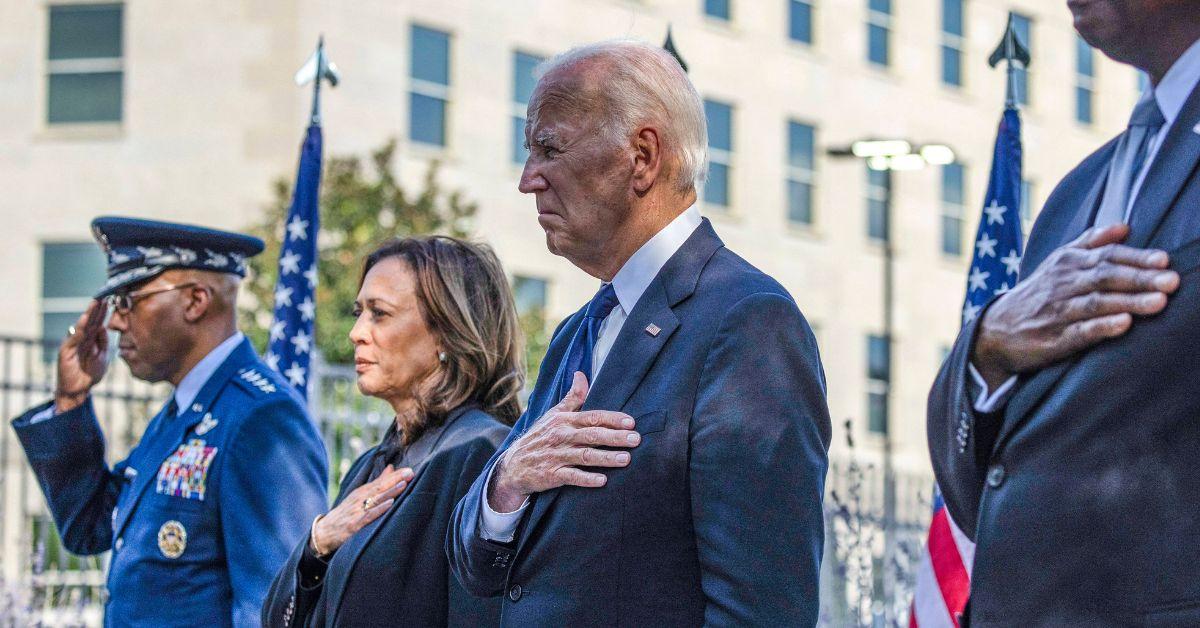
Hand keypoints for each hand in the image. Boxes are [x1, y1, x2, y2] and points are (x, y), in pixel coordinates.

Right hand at [55, 301, 109, 412]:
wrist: (78, 390)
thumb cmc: (89, 374)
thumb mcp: (102, 356)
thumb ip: (103, 342)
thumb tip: (104, 327)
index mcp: (90, 339)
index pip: (99, 322)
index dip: (105, 312)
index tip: (113, 299)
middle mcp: (82, 338)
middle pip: (91, 320)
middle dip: (98, 307)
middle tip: (106, 294)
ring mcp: (73, 343)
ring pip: (84, 325)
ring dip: (90, 313)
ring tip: (96, 301)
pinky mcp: (66, 350)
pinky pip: (75, 337)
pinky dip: (80, 328)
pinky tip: (86, 319)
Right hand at [311, 465, 413, 555]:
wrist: (323, 532)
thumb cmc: (345, 513)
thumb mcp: (359, 496)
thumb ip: (377, 483)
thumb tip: (391, 468)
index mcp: (362, 492)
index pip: (381, 481)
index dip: (395, 476)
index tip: (409, 470)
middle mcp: (359, 499)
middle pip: (380, 487)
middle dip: (395, 480)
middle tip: (410, 473)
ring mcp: (357, 511)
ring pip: (376, 499)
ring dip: (390, 492)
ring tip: (403, 484)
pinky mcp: (354, 524)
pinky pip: (369, 515)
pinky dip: (379, 509)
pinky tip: (390, 504)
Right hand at [487, 372, 639, 512]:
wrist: (513, 465)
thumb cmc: (539, 437)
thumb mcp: (553, 415)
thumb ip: (572, 397)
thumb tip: (581, 374)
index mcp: (564, 421)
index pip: (592, 417)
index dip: (612, 419)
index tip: (631, 422)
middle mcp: (561, 436)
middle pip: (592, 435)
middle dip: (615, 437)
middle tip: (636, 440)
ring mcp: (556, 456)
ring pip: (585, 456)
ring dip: (606, 458)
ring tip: (626, 459)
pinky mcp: (551, 474)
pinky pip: (571, 477)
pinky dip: (586, 479)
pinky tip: (602, 481)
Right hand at [973, 223, 1178, 388]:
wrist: (995, 330)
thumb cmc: (1038, 294)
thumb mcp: (1057, 262)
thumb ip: (1090, 243)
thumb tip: (1124, 226)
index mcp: (1067, 263)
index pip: (1106, 256)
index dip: (1136, 258)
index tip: (1164, 260)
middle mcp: (1062, 284)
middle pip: (1105, 277)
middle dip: (1140, 278)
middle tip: (1172, 280)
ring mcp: (1057, 312)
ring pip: (1097, 303)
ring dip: (1129, 302)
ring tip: (1159, 302)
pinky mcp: (1053, 340)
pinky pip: (1080, 332)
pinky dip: (1102, 327)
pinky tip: (1123, 325)